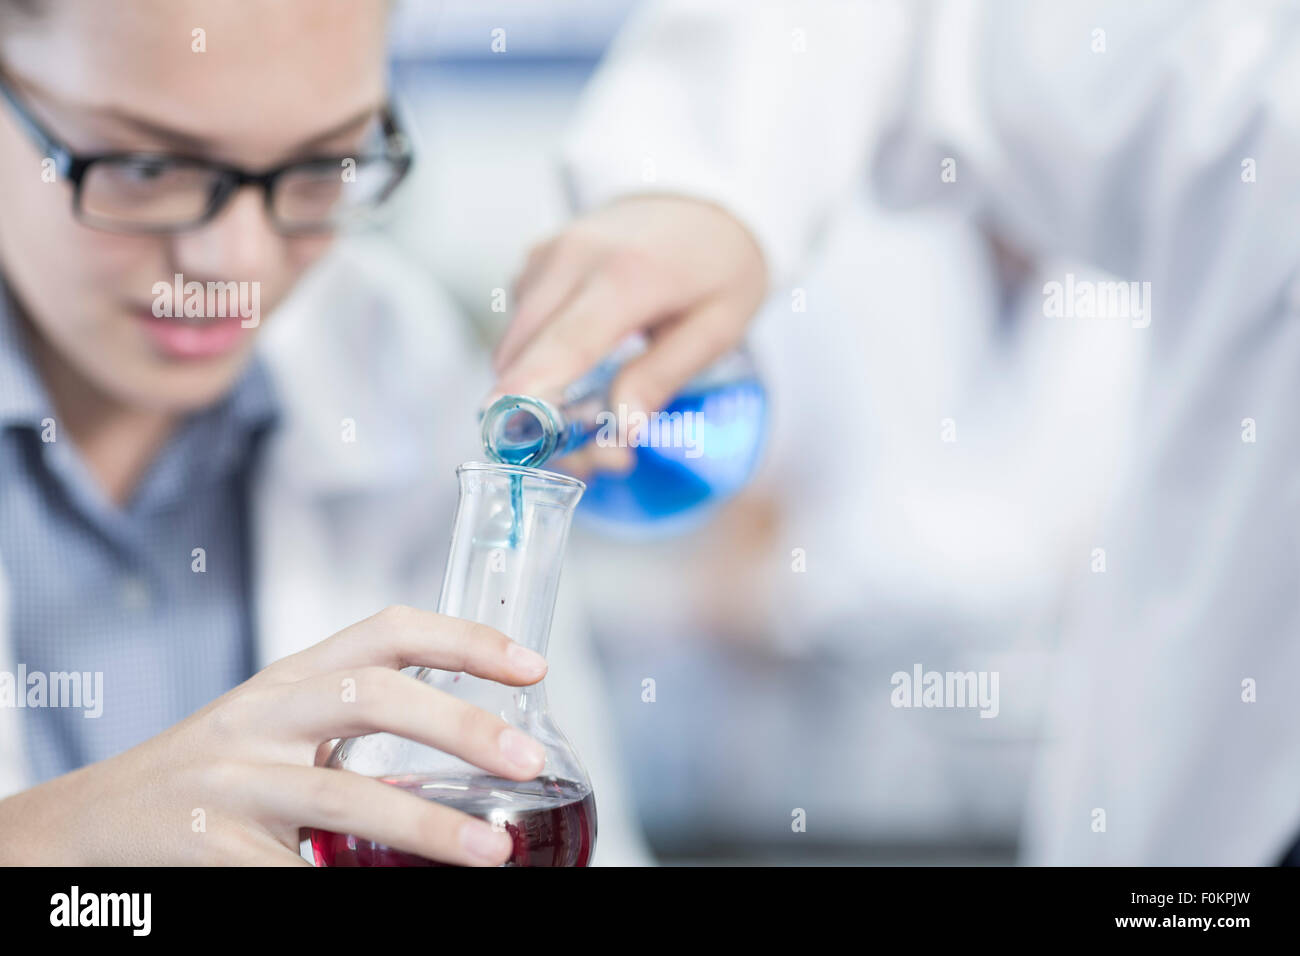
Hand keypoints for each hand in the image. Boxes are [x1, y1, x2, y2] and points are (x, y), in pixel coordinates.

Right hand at [0, 605, 549, 865]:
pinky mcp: (208, 847)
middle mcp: (264, 716)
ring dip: (426, 826)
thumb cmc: (213, 773)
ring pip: (341, 796)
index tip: (532, 666)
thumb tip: (474, 748)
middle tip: (528, 760)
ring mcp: (232, 781)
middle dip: (461, 725)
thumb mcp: (281, 725)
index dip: (465, 638)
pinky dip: (341, 885)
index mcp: (293, 678)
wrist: (91, 823)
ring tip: (491, 851)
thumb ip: (355, 724)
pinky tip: (389, 895)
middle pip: (374, 696)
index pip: (387, 629)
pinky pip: (292, 871)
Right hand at [493, 195, 767, 472]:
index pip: (566, 343)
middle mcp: (574, 257)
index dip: (531, 393)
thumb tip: (619, 429)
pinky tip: (577, 372)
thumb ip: (663, 375)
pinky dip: (535, 359)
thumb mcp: (719, 324)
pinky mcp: (534, 259)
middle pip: (523, 352)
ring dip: (534, 392)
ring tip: (593, 420)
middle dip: (539, 417)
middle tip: (595, 457)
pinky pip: (518, 324)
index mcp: (628, 274)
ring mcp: (547, 253)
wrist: (700, 195)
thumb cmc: (719, 263)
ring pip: (512, 343)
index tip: (504, 432)